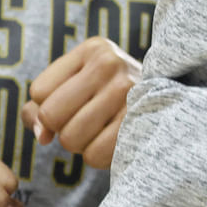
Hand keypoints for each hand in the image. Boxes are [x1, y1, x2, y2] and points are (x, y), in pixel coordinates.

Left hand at [20, 36, 137, 167]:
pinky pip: (94, 154)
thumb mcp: (76, 86)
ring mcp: (129, 92)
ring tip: (100, 131)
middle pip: (52, 115)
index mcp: (93, 49)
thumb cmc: (109, 96)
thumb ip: (41, 108)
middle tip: (84, 123)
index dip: (48, 107)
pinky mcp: (139, 122)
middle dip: (61, 128)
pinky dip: (97, 156)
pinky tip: (112, 142)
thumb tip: (43, 136)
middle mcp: (111, 64)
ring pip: (71, 138)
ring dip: (80, 144)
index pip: (40, 91)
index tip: (72, 106)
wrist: (167, 100)